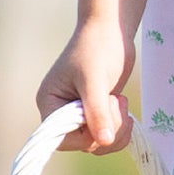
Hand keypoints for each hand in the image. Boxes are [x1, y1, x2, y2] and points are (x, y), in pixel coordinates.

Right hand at [36, 16, 136, 153]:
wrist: (112, 31)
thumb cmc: (97, 48)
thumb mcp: (95, 80)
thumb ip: (97, 111)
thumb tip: (103, 141)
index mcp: (50, 103)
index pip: (60, 139)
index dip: (84, 137)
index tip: (101, 114)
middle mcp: (62, 113)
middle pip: (83, 143)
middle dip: (106, 126)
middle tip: (115, 100)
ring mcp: (80, 114)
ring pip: (98, 142)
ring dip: (116, 127)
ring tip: (119, 100)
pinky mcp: (97, 113)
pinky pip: (108, 135)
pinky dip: (121, 126)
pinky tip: (123, 105)